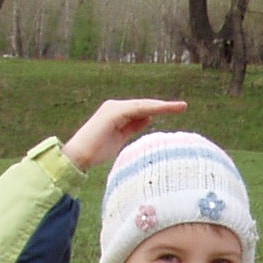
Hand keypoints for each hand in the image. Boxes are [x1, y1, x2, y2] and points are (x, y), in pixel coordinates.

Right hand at [63, 98, 186, 170]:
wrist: (78, 157)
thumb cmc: (96, 152)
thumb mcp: (120, 138)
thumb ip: (133, 127)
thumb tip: (148, 118)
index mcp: (118, 113)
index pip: (143, 110)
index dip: (159, 110)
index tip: (176, 110)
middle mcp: (116, 107)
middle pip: (145, 105)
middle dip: (164, 106)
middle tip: (183, 106)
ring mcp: (114, 108)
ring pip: (143, 105)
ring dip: (162, 106)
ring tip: (180, 107)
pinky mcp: (113, 113)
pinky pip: (136, 109)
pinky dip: (151, 109)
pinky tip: (164, 109)